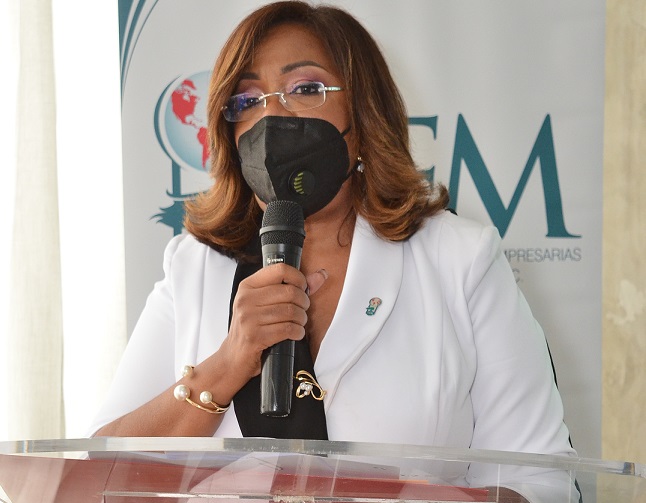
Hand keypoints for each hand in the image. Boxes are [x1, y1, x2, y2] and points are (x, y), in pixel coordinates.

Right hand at [219, 263, 309, 389]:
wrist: (233, 357)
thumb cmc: (252, 328)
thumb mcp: (265, 304)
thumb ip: (293, 288)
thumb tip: (320, 275)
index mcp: (248, 286)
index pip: (280, 270)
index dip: (298, 278)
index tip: (302, 288)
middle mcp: (246, 299)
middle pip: (289, 292)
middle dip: (304, 302)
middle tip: (303, 310)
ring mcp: (248, 318)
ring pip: (291, 311)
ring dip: (302, 319)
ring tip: (299, 323)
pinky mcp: (254, 336)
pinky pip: (287, 329)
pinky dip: (298, 332)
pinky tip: (296, 333)